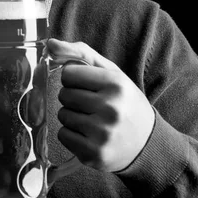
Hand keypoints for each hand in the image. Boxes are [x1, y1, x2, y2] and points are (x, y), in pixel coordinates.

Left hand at [47, 39, 154, 172]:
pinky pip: (62, 135)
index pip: (69, 74)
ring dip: (72, 117)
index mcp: (116, 84)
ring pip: (62, 115)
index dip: (75, 79)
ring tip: (93, 121)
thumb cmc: (124, 103)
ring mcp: (102, 133)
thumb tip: (50, 44)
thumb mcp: (111, 73)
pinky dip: (71, 135)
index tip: (88, 86)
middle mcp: (111, 108)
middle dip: (73, 98)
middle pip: (64, 95)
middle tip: (93, 106)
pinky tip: (89, 135)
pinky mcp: (94, 153)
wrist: (147, 144)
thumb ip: (81, 53)